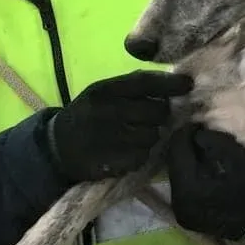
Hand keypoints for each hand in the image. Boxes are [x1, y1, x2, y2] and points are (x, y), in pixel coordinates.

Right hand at [48, 70, 192, 181]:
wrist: (56, 146)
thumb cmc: (87, 114)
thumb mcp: (102, 92)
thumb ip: (131, 87)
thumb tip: (170, 82)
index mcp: (104, 90)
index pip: (145, 82)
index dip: (170, 83)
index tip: (188, 84)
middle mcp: (106, 112)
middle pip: (156, 111)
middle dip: (161, 115)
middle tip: (155, 118)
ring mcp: (108, 139)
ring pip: (152, 136)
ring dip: (152, 136)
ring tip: (138, 135)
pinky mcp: (110, 162)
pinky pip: (142, 157)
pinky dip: (142, 154)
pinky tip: (129, 150)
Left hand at [166, 125, 244, 239]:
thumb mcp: (239, 160)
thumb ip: (216, 143)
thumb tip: (197, 134)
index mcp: (189, 188)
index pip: (177, 151)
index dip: (185, 132)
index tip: (198, 122)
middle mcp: (178, 202)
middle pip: (172, 163)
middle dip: (183, 145)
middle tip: (198, 132)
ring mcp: (180, 211)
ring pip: (175, 175)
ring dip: (185, 159)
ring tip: (200, 148)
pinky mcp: (185, 216)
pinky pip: (181, 187)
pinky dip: (188, 173)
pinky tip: (201, 167)